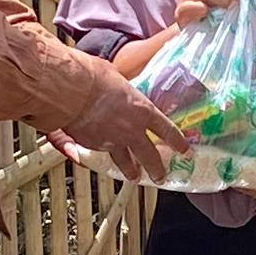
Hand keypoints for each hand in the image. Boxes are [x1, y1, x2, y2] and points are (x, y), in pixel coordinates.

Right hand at [62, 69, 184, 182]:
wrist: (71, 91)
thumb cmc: (93, 78)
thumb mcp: (117, 77)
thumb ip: (121, 90)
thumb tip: (118, 87)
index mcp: (142, 110)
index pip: (167, 130)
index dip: (177, 142)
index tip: (184, 149)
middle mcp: (131, 130)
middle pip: (150, 155)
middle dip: (157, 168)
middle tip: (160, 177)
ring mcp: (113, 141)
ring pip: (127, 163)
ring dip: (131, 171)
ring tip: (134, 176)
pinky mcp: (94, 148)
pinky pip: (102, 157)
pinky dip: (104, 160)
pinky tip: (106, 161)